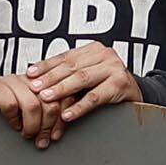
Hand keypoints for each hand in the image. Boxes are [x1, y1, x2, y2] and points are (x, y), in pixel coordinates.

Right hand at [0, 72, 56, 144]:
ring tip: (26, 133)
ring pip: (31, 104)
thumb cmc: (5, 110)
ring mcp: (10, 80)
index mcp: (41, 82)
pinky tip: (12, 124)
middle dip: (46, 126)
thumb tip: (57, 131)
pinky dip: (13, 119)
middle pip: (48, 102)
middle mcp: (27, 78)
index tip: (55, 135)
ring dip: (30, 125)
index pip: (60, 97)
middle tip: (39, 138)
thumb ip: (47, 115)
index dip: (60, 120)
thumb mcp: (31, 112)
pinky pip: (10, 105)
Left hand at [22, 42, 144, 134]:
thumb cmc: (107, 85)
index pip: (65, 57)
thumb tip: (35, 78)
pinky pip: (95, 97)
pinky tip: (67, 114)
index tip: (30, 74)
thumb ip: (68, 74)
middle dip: (50, 78)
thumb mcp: (88, 75)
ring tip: (46, 98)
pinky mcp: (120, 84)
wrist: (136, 94)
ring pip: (82, 79)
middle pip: (72, 67)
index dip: (46, 65)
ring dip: (62, 89)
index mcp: (93, 49)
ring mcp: (114, 67)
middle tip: (35, 88)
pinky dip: (79, 106)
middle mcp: (105, 54)